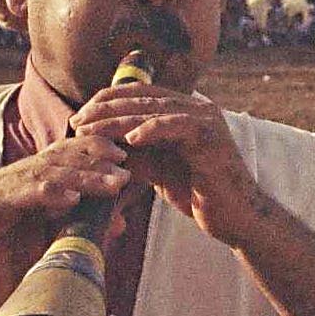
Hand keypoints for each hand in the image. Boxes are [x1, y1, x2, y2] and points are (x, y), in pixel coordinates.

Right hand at [0, 135, 131, 315]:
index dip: (92, 152)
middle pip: (54, 159)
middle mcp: (6, 181)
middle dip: (93, 162)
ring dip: (80, 177)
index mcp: (22, 183)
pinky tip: (72, 199)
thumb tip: (119, 220)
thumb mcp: (52, 244)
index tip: (124, 158)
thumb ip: (80, 227)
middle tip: (123, 171)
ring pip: (41, 173)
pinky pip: (17, 195)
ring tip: (110, 184)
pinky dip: (47, 193)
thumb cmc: (9, 273)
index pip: (60, 156)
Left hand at [69, 81, 262, 246]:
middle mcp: (197, 109)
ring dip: (119, 119)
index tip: (80, 117)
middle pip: (144, 99)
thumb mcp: (159, 172)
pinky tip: (130, 138)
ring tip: (91, 129)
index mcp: (185, 112)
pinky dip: (153, 129)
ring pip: (155, 111)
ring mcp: (207, 120)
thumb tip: (103, 146)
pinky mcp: (212, 137)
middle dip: (106, 109)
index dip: (108, 102)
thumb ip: (137, 155)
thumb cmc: (200, 196)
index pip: (141, 96)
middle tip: (77, 120)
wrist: (237, 219)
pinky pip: (178, 126)